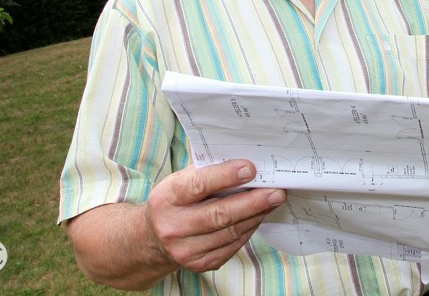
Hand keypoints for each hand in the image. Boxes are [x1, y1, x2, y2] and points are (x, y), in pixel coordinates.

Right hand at [143, 160, 286, 273]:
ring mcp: (185, 249)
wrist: (152, 239)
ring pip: (230, 232)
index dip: (225, 176)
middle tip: (276, 192)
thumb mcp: (180, 181)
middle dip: (253, 202)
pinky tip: (256, 217)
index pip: (198, 186)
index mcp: (167, 198)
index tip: (250, 169)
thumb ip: (207, 172)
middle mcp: (173, 226)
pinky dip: (247, 230)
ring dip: (256, 215)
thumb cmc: (174, 202)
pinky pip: (231, 246)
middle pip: (219, 215)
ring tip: (272, 201)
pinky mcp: (199, 264)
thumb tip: (245, 164)